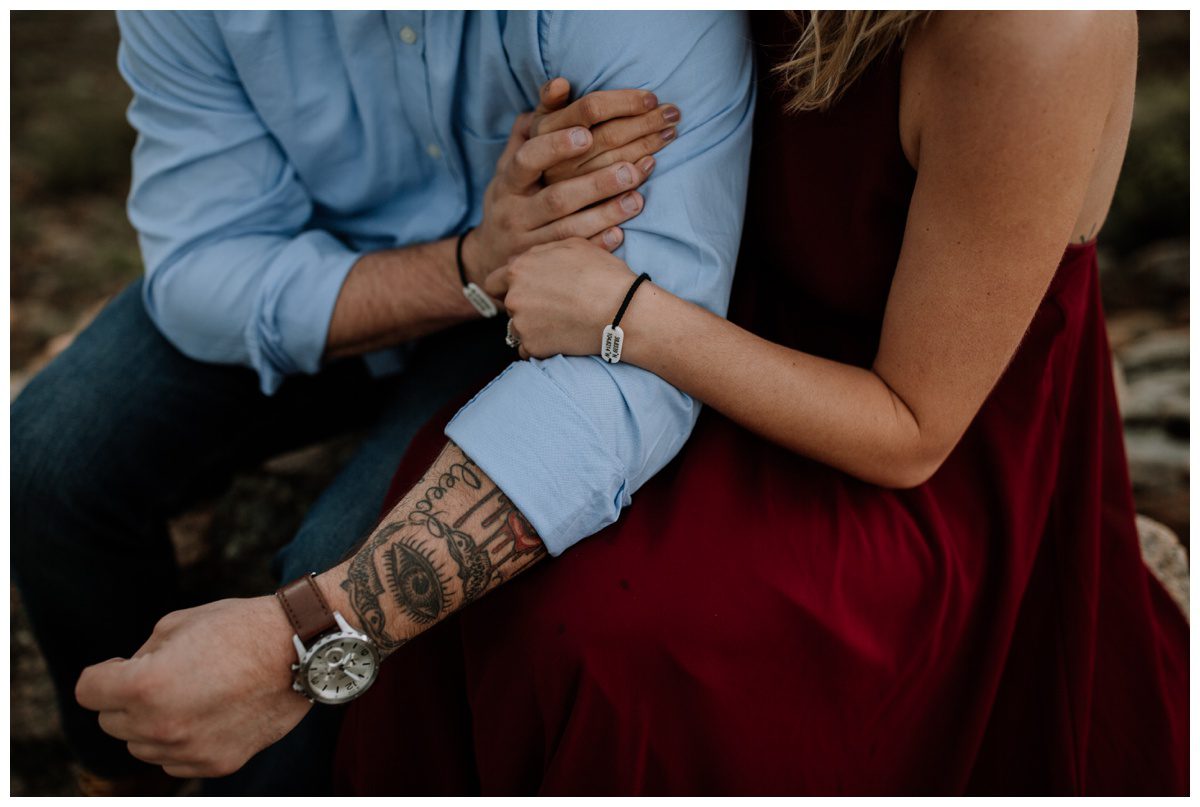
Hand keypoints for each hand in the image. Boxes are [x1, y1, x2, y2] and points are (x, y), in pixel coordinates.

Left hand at [76, 596, 307, 777]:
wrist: (301, 649)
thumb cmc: (240, 627)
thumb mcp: (177, 624)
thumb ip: (141, 658)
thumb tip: (124, 683)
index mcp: (144, 685)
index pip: (88, 691)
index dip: (103, 674)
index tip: (120, 668)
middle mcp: (160, 725)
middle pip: (111, 723)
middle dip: (126, 700)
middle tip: (163, 678)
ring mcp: (189, 750)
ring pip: (141, 746)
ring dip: (152, 724)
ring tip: (190, 696)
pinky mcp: (217, 764)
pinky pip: (175, 760)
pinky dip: (182, 742)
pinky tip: (208, 714)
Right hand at [462, 80, 678, 283]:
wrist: (489, 257)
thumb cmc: (513, 195)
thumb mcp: (513, 160)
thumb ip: (537, 124)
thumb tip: (561, 83)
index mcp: (509, 180)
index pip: (528, 159)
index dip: (556, 147)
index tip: (587, 133)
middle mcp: (515, 212)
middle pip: (557, 198)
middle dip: (597, 184)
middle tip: (634, 169)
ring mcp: (528, 243)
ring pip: (569, 230)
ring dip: (606, 213)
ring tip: (638, 198)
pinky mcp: (543, 267)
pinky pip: (574, 257)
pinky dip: (598, 246)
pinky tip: (621, 234)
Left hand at [485, 238, 640, 359]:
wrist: (621, 311)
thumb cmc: (603, 275)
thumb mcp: (574, 246)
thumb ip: (543, 251)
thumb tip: (531, 258)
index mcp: (519, 268)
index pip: (494, 281)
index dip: (507, 286)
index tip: (525, 292)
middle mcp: (514, 296)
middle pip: (508, 305)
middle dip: (523, 306)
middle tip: (551, 308)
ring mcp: (521, 324)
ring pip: (516, 328)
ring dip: (531, 327)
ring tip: (559, 324)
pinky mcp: (532, 346)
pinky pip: (527, 349)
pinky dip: (540, 347)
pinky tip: (560, 339)